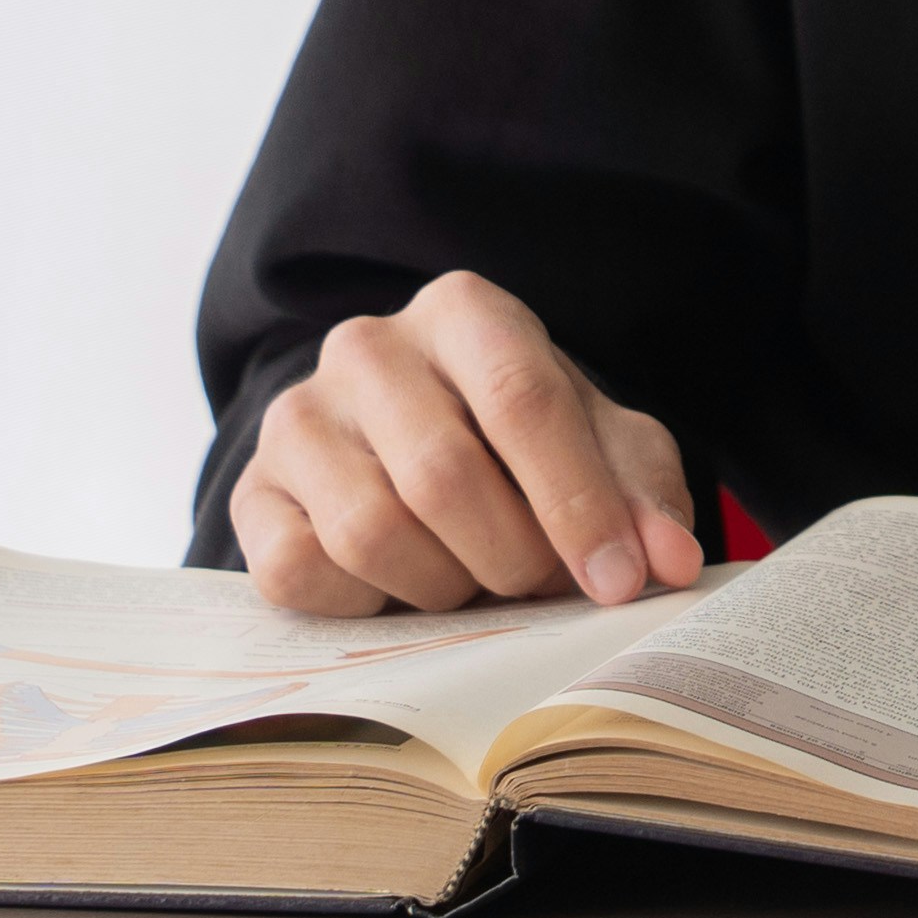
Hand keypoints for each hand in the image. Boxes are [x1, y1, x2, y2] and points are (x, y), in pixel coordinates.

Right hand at [231, 272, 708, 615]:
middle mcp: (368, 347)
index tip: (619, 582)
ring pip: (369, 532)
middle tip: (536, 583)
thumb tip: (667, 564)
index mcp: (466, 312)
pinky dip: (363, 605)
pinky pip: (299, 571)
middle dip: (510, 556)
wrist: (416, 450)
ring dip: (441, 586)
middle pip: (443, 476)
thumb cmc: (524, 445)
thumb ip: (643, 497)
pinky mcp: (250, 491)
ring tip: (470, 578)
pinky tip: (397, 587)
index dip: (578, 504)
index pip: (523, 401)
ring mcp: (297, 416)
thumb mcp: (603, 449)